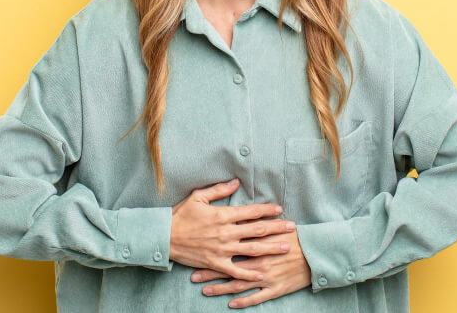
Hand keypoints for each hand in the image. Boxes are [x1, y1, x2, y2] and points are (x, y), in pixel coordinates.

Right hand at [170, 178, 296, 282]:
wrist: (165, 237)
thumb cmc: (180, 215)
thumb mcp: (198, 197)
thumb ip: (219, 190)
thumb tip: (237, 182)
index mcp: (222, 215)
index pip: (251, 212)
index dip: (267, 210)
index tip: (280, 210)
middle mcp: (226, 232)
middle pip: (257, 230)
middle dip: (276, 228)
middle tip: (292, 228)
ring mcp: (222, 249)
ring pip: (252, 250)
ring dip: (271, 248)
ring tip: (286, 247)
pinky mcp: (216, 263)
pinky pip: (236, 270)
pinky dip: (250, 273)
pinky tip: (262, 274)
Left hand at [190, 229, 311, 308]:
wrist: (317, 253)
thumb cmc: (297, 238)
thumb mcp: (276, 224)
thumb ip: (258, 220)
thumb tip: (243, 213)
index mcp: (258, 243)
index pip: (230, 246)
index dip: (213, 250)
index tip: (197, 252)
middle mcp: (259, 260)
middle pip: (230, 266)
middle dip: (211, 272)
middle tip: (194, 275)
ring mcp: (266, 276)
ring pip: (239, 284)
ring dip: (221, 288)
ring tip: (205, 290)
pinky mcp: (275, 289)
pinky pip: (256, 298)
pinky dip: (243, 301)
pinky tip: (231, 303)